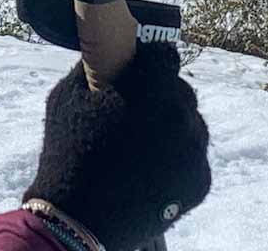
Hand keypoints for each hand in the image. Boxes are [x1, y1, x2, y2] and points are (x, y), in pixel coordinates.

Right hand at [24, 42, 210, 250]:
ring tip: (144, 138)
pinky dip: (177, 155)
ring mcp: (194, 154)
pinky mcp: (200, 182)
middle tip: (136, 105)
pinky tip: (150, 163)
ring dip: (172, 123)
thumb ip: (92, 68)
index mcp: (151, 92)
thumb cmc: (68, 148)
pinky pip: (193, 155)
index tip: (140, 64)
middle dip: (161, 92)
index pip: (166, 57)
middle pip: (181, 90)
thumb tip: (104, 49)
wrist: (79, 217)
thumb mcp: (68, 95)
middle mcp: (182, 119)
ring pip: (191, 123)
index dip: (152, 58)